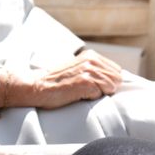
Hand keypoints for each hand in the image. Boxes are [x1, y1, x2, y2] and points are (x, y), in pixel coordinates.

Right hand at [0, 49, 123, 109]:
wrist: (38, 87)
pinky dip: (90, 98)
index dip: (109, 82)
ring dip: (98, 94)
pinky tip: (77, 95)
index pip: (117, 71)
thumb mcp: (78, 69)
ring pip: (111, 87)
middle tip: (86, 90)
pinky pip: (100, 95)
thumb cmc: (57, 82)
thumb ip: (95, 69)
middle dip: (106, 89)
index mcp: (91, 56)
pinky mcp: (84, 82)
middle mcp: (91, 60)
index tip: (94, 87)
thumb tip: (115, 79)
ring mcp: (88, 71)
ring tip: (81, 92)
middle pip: (117, 79)